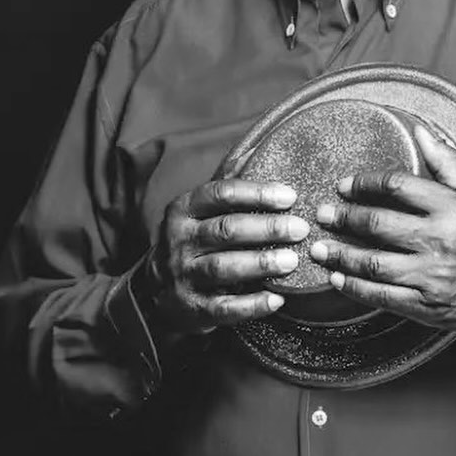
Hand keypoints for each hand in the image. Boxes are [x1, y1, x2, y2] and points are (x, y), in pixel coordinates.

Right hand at [147, 179, 306, 332]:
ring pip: (223, 267)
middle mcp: (180, 240)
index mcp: (185, 209)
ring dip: (260, 264)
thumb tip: (260, 147)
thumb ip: (229, 181)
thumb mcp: (200, 208)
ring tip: (291, 260)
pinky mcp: (192, 307)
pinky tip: (277, 299)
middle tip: (300, 228)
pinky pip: (224, 307)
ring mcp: (184, 275)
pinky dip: (251, 305)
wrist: (154, 290)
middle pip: (226, 230)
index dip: (257, 193)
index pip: (221, 194)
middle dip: (266, 228)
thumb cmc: (192, 239)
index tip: (290, 196)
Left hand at [309, 126, 455, 334]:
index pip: (397, 187)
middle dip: (343, 218)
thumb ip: (447, 161)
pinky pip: (382, 297)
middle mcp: (440, 240)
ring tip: (320, 248)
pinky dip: (355, 288)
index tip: (344, 186)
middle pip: (377, 224)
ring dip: (341, 255)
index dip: (364, 184)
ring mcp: (431, 276)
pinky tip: (338, 279)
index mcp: (452, 208)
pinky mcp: (426, 306)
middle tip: (322, 214)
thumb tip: (421, 130)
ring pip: (373, 263)